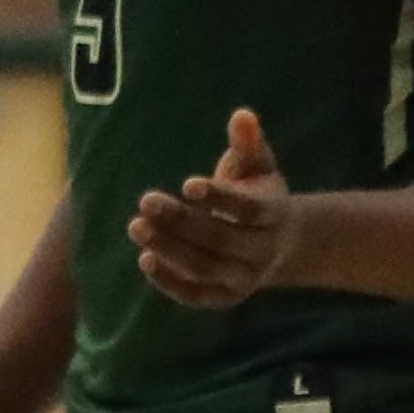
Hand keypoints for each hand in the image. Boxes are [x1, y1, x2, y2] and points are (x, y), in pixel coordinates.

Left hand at [128, 106, 294, 307]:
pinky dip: (170, 281)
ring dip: (169, 248)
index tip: (187, 184)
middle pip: (221, 238)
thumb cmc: (258, 195)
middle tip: (146, 200)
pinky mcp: (225, 297)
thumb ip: (247, 144)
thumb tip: (241, 115)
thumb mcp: (258, 167)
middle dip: (181, 221)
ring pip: (206, 267)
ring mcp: (245, 277)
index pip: (248, 209)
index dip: (219, 198)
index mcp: (274, 214)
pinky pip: (196, 295)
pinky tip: (144, 258)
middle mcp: (263, 249)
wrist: (277, 244)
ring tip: (136, 226)